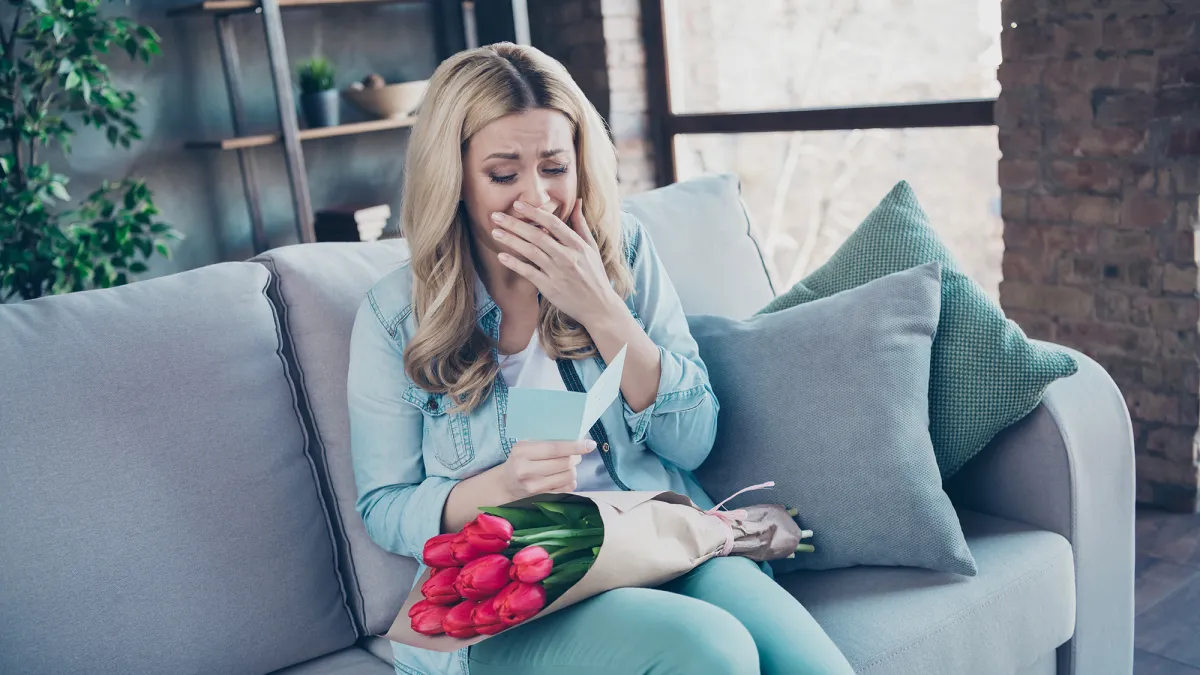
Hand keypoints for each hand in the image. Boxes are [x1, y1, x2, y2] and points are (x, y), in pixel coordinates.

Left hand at [490, 198, 621, 326]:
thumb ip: (581, 225)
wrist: (598, 306)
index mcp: (577, 245)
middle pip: (537, 236)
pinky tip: (501, 256)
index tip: (518, 204)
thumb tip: (578, 202)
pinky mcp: (549, 288)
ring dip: (511, 241)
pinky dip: (515, 264)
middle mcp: (567, 257)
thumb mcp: (591, 248)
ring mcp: (557, 272)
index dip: (535, 212)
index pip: (553, 223)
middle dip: (515, 224)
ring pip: (531, 252)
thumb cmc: (594, 275)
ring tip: (495, 232)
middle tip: (496, 216)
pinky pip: (529, 273)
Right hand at [499, 439, 595, 499]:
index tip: (589, 444)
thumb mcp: (525, 446)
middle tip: (576, 454)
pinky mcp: (541, 496)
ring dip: (573, 469)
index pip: (554, 449)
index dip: (574, 446)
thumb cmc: (520, 459)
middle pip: (563, 463)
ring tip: (569, 465)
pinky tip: (564, 476)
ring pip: (567, 476)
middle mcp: (526, 470)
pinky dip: (571, 480)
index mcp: (522, 452)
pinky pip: (566, 488)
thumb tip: (574, 437)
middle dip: (576, 457)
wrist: (506, 483)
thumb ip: (545, 441)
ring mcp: (534, 485)